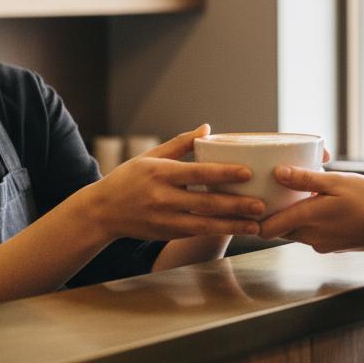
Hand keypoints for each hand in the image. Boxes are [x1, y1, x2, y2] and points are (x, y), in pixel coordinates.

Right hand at [86, 125, 264, 240]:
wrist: (102, 211)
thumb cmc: (129, 178)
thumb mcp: (151, 156)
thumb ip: (180, 144)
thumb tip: (207, 128)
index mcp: (161, 173)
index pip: (198, 172)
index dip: (223, 173)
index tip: (247, 173)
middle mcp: (163, 198)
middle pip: (206, 202)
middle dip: (236, 205)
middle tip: (261, 204)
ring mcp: (165, 219)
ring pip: (205, 224)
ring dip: (233, 225)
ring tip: (257, 226)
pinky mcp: (167, 233)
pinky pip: (198, 232)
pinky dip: (220, 231)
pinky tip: (237, 229)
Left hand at [257, 166, 363, 252]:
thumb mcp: (337, 182)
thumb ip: (305, 179)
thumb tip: (278, 173)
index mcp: (307, 219)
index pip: (267, 228)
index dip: (256, 217)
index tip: (254, 201)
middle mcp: (310, 236)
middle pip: (279, 229)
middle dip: (274, 213)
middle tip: (275, 191)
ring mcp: (321, 244)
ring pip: (296, 231)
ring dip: (294, 216)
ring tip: (300, 194)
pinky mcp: (332, 245)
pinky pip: (312, 234)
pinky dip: (310, 222)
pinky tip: (320, 205)